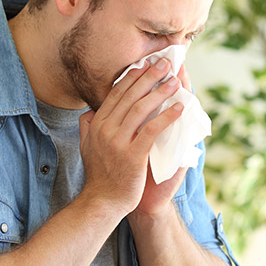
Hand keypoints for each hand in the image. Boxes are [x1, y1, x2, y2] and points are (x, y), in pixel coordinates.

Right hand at [78, 58, 183, 216]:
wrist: (103, 202)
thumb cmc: (100, 175)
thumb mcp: (86, 147)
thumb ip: (88, 127)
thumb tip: (89, 112)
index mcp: (97, 124)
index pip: (116, 94)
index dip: (132, 77)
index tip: (146, 64)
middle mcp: (106, 129)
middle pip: (130, 95)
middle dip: (149, 76)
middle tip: (165, 63)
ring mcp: (119, 142)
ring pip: (141, 108)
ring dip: (160, 92)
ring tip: (175, 81)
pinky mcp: (133, 155)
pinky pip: (152, 130)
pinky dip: (167, 116)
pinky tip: (179, 108)